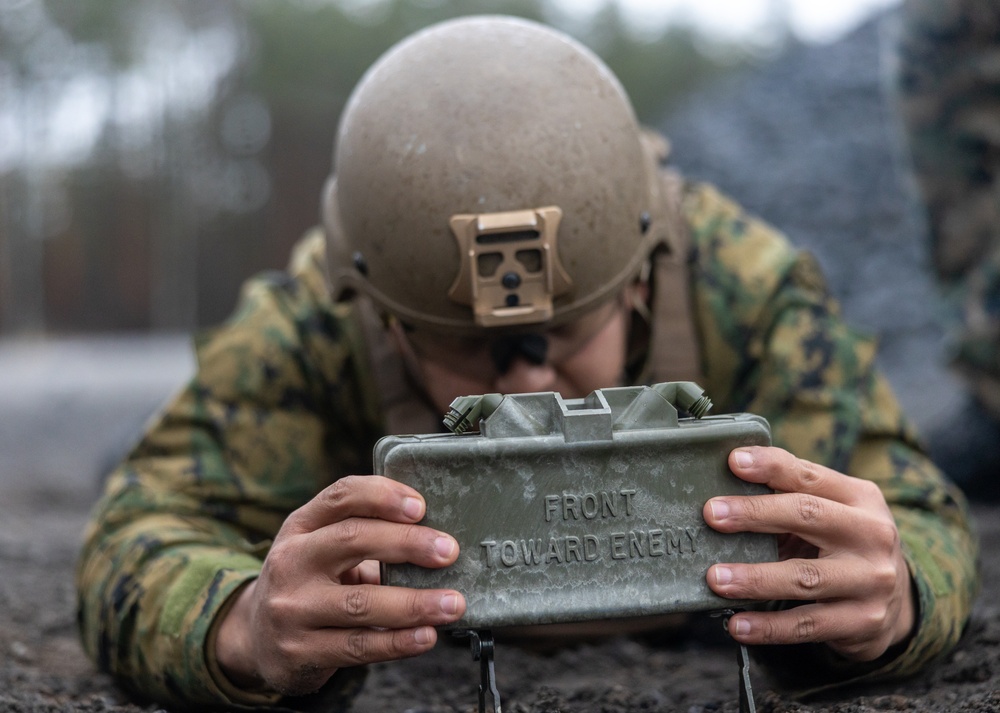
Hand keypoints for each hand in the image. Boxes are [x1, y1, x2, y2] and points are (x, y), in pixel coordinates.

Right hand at [215, 475, 465, 695]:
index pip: (342, 496)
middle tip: (448, 552)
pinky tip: (426, 636)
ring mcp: (292, 608)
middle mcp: (291, 561)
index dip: (383, 496)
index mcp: (301, 525)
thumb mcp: (320, 545)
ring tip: (451, 604)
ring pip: (360, 602)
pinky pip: (358, 647)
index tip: (421, 506)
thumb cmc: (308, 581)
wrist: (256, 637)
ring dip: (414, 603)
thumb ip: (363, 531)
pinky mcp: (300, 652)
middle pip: (352, 540)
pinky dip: (398, 642)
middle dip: (407, 544)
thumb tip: (434, 534)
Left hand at [703, 446, 915, 661]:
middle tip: (711, 515)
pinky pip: (807, 625)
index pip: (809, 475)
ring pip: (805, 577)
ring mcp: (871, 580)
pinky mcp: (863, 621)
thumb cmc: (844, 544)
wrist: (897, 601)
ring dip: (755, 578)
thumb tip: (724, 494)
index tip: (733, 462)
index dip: (770, 466)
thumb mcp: (833, 512)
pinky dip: (768, 626)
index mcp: (860, 497)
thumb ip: (791, 497)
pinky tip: (738, 625)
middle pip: (808, 516)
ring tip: (716, 578)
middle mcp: (871, 534)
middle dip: (755, 513)